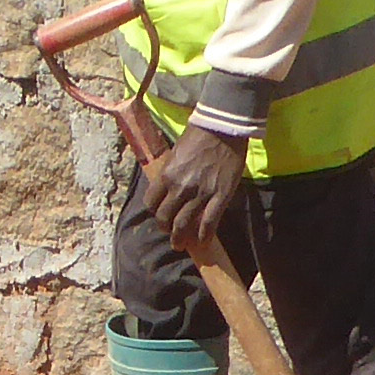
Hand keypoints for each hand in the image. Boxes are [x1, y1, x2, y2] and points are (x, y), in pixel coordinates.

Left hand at [139, 118, 251, 266]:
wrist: (223, 129)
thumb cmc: (198, 137)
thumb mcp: (175, 154)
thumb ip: (169, 173)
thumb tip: (165, 188)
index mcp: (166, 176)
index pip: (151, 203)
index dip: (154, 212)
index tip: (159, 214)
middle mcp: (180, 188)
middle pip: (164, 218)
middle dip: (165, 228)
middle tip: (169, 232)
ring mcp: (200, 194)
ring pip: (183, 225)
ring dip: (180, 238)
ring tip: (180, 244)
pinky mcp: (220, 197)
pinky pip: (209, 223)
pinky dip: (204, 236)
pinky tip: (203, 243)